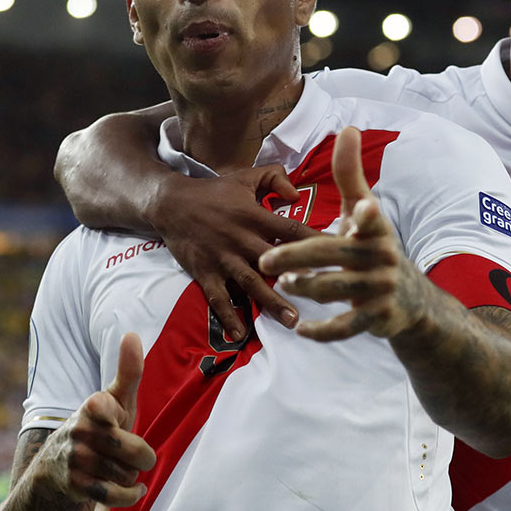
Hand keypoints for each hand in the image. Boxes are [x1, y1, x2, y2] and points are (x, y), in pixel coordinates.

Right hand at [36, 333, 156, 507]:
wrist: (57, 469)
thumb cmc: (100, 426)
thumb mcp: (115, 401)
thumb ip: (128, 371)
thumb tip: (133, 333)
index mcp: (92, 406)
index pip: (103, 406)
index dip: (114, 413)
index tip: (107, 413)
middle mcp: (80, 431)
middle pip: (136, 452)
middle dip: (142, 457)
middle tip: (134, 454)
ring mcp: (76, 459)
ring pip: (127, 475)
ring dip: (131, 477)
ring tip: (121, 469)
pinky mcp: (74, 486)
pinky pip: (115, 495)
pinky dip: (129, 496)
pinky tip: (134, 491)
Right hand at [150, 165, 316, 339]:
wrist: (171, 203)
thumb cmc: (213, 192)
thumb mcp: (245, 177)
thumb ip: (275, 179)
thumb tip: (297, 194)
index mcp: (255, 216)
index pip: (292, 230)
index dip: (316, 241)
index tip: (340, 253)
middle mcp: (241, 239)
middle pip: (275, 262)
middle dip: (299, 278)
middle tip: (324, 296)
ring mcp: (223, 258)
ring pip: (251, 283)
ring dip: (271, 302)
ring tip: (292, 321)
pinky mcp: (204, 272)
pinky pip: (218, 297)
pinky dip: (227, 315)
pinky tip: (239, 333)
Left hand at [259, 127, 425, 341]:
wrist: (413, 300)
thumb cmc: (375, 246)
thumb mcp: (364, 210)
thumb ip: (350, 173)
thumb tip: (348, 128)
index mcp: (375, 228)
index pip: (369, 219)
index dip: (364, 216)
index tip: (358, 209)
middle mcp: (380, 257)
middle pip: (335, 256)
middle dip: (298, 258)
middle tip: (265, 261)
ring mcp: (380, 289)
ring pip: (337, 290)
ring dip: (308, 289)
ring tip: (283, 285)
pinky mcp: (376, 317)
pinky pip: (346, 327)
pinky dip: (322, 330)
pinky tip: (301, 329)